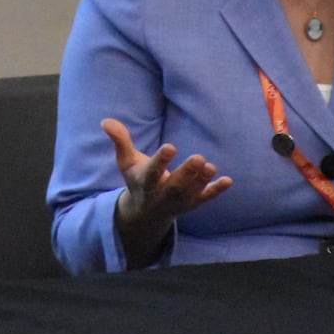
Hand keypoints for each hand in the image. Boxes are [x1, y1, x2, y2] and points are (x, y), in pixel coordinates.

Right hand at [103, 117, 230, 268]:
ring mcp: (178, 201)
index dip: (161, 161)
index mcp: (145, 182)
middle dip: (187, 174)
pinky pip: (205, 199)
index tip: (171, 146)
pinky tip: (227, 181)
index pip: (152, 172)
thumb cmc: (137, 179)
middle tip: (198, 158)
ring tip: (210, 166)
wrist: (146, 212)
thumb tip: (106, 121)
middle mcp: (162, 194)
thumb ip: (120, 141)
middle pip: (175, 187)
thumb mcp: (126, 161)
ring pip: (191, 193)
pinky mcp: (192, 204)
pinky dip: (216, 191)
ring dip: (202, 181)